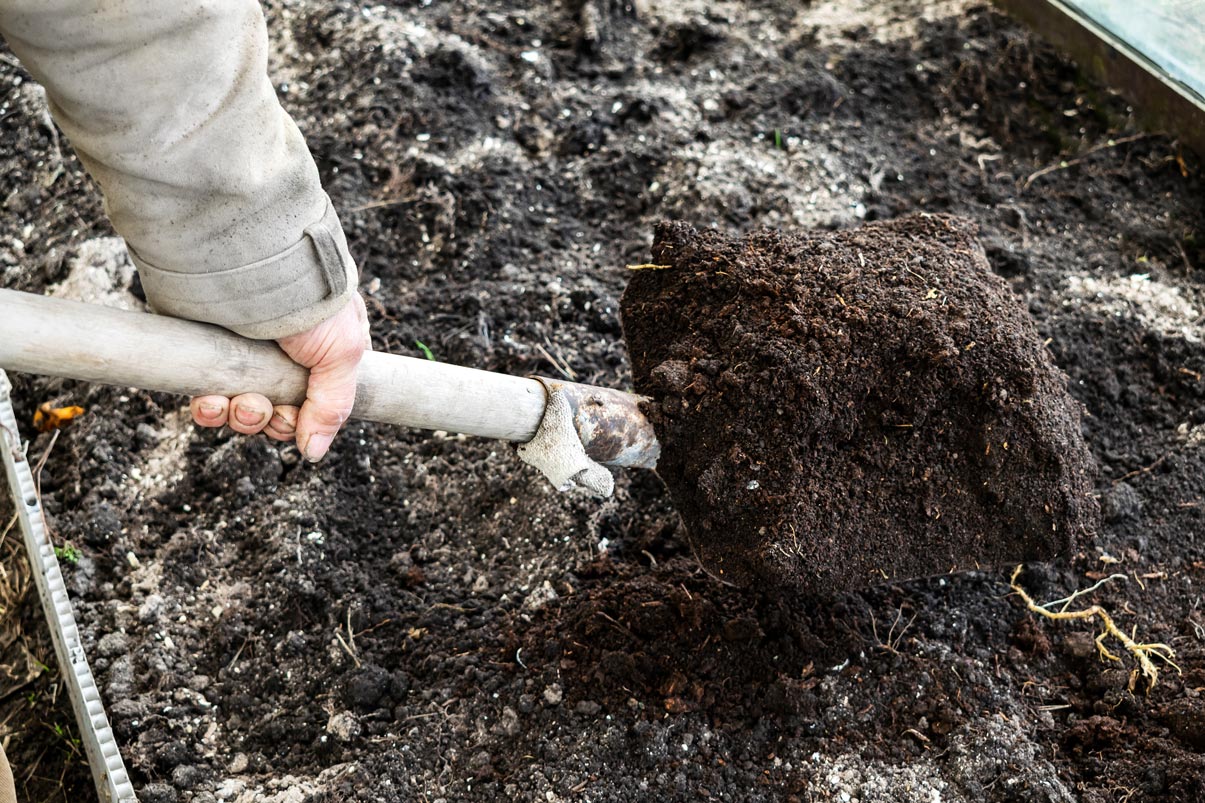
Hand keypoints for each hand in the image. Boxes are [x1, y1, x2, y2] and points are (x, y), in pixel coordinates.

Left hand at [189, 294, 370, 460]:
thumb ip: (332, 408)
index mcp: (326, 353)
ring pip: (241, 408)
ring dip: (238, 416)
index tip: (293, 416)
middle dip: (267, 420)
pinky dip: (208, 407)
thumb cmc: (310, 300)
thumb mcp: (343, 354)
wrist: (254, 262)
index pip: (317, 404)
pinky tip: (208, 402)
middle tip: (260, 407)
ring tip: (236, 403)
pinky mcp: (211, 351)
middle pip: (277, 412)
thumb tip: (313, 453)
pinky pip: (207, 395)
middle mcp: (288, 355)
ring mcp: (247, 353)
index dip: (302, 420)